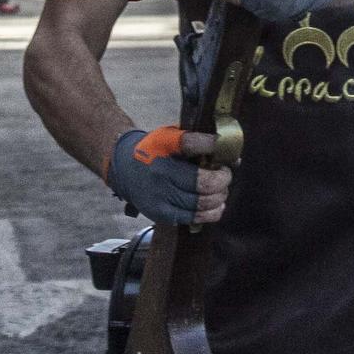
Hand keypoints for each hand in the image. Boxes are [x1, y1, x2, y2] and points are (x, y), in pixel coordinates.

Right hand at [106, 127, 231, 225]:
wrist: (124, 168)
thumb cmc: (153, 150)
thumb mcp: (170, 136)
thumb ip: (198, 141)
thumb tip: (230, 152)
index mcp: (163, 148)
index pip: (192, 145)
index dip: (214, 146)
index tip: (224, 147)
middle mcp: (161, 175)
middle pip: (204, 183)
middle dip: (223, 179)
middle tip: (224, 174)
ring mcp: (160, 198)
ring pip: (202, 203)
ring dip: (219, 196)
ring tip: (220, 190)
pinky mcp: (160, 214)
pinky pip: (193, 218)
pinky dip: (210, 213)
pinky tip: (215, 205)